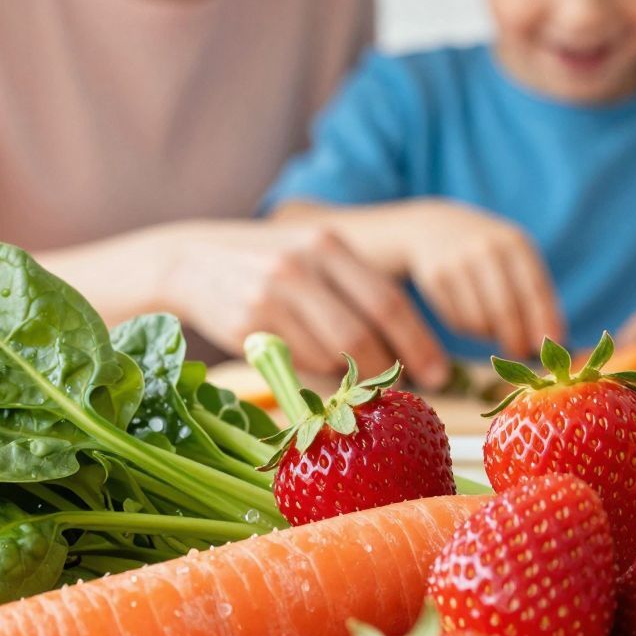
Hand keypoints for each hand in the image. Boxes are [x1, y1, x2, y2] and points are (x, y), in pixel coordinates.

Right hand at [159, 220, 448, 387]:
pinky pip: (295, 367)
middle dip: (386, 369)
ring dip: (345, 376)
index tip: (440, 373)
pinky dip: (312, 377)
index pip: (389, 301)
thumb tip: (407, 349)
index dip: (419, 343)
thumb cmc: (272, 268)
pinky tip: (311, 370)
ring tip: (348, 379)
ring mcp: (270, 295)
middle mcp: (301, 265)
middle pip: (362, 334)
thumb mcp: (314, 259)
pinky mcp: (246, 325)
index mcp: (329, 245)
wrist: (194, 263)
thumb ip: (355, 291)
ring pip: (328, 355)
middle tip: (400, 390)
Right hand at [388, 200, 563, 359]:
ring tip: (493, 329)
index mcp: (514, 243)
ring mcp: (457, 263)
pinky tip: (469, 315)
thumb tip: (553, 341)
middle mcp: (485, 249)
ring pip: (479, 321)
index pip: (535, 288)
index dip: (544, 320)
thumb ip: (535, 294)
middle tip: (520, 354)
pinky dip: (468, 329)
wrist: (433, 226)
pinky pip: (458, 322)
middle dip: (516, 339)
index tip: (551, 345)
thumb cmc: (487, 251)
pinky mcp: (435, 278)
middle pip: (505, 309)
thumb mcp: (514, 257)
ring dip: (490, 335)